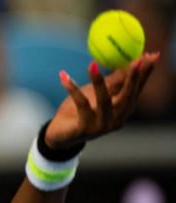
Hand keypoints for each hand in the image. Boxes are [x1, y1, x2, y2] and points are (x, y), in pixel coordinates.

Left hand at [45, 52, 159, 149]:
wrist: (59, 136)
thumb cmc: (80, 112)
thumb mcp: (98, 93)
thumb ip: (114, 80)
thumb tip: (133, 59)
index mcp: (122, 111)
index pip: (137, 90)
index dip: (145, 74)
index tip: (153, 56)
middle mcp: (116, 120)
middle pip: (127, 98)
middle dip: (133, 79)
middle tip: (136, 61)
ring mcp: (101, 127)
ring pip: (104, 102)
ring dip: (99, 81)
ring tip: (92, 64)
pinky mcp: (84, 130)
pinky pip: (80, 105)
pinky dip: (73, 89)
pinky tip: (64, 76)